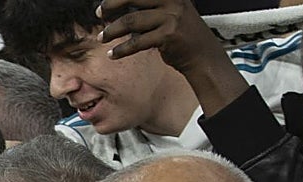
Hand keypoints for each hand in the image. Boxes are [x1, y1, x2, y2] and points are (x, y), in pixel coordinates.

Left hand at [97, 0, 218, 67]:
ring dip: (112, 30)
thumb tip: (118, 7)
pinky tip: (112, 55)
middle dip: (111, 4)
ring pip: (131, 21)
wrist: (203, 55)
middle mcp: (172, 0)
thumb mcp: (168, 13)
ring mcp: (171, 17)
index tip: (105, 4)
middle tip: (100, 14)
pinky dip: (121, 49)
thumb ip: (148, 8)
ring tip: (102, 38)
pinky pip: (137, 42)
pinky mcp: (168, 35)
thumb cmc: (180, 35)